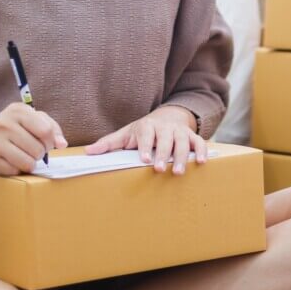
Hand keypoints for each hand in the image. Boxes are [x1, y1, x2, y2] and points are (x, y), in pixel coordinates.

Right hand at [0, 104, 66, 175]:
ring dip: (31, 164)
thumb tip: (62, 144)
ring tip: (25, 156)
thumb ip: (53, 129)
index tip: (47, 143)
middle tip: (34, 150)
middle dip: (40, 154)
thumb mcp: (35, 120)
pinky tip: (12, 161)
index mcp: (18, 110)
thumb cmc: (18, 128)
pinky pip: (14, 171)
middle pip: (38, 149)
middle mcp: (4, 123)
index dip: (51, 141)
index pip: (46, 131)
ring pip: (27, 163)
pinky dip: (17, 170)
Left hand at [84, 106, 206, 174]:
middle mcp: (165, 127)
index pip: (146, 135)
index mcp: (147, 126)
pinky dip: (202, 151)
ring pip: (183, 142)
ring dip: (182, 157)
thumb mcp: (126, 134)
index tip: (144, 159)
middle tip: (159, 169)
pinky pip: (200, 142)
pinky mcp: (192, 136)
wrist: (168, 117)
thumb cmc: (143, 131)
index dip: (145, 146)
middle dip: (163, 154)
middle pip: (165, 139)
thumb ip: (109, 143)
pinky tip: (201, 163)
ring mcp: (180, 131)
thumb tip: (88, 152)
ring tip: (179, 172)